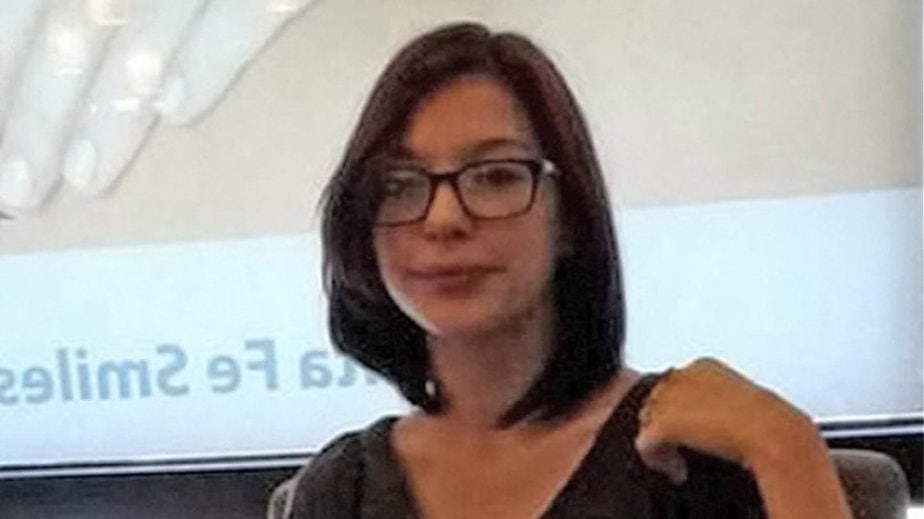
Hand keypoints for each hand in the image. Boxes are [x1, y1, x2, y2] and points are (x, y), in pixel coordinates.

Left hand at [635, 357, 812, 483]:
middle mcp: (682, 376)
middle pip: (655, 401)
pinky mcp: (665, 423)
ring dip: (661, 442)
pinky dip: (657, 459)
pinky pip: (644, 444)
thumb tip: (713, 421)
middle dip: (665, 424)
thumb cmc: (768, 421)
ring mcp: (670, 398)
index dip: (678, 410)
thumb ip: (718, 402)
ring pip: (646, 421)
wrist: (772, 432)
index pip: (673, 384)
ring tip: (677, 460)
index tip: (691, 427)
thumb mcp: (742, 401)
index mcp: (703, 365)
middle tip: (680, 447)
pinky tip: (676, 469)